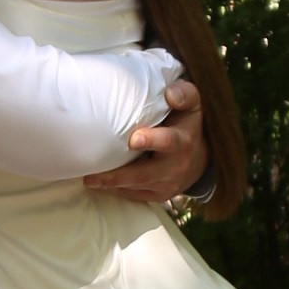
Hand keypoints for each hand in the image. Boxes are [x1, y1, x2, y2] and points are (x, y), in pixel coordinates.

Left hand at [86, 76, 207, 207]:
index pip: (169, 141)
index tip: (133, 139)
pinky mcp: (158, 195)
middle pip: (145, 173)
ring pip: (135, 186)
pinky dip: (115, 190)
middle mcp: (176, 165)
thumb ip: (185, 94)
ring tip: (88, 178)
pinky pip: (134, 195)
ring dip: (111, 183)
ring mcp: (167, 184)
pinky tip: (97, 184)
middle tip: (94, 174)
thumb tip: (170, 93)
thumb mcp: (192, 106)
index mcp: (182, 140)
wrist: (200, 159)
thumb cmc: (187, 125)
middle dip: (120, 174)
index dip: (152, 140)